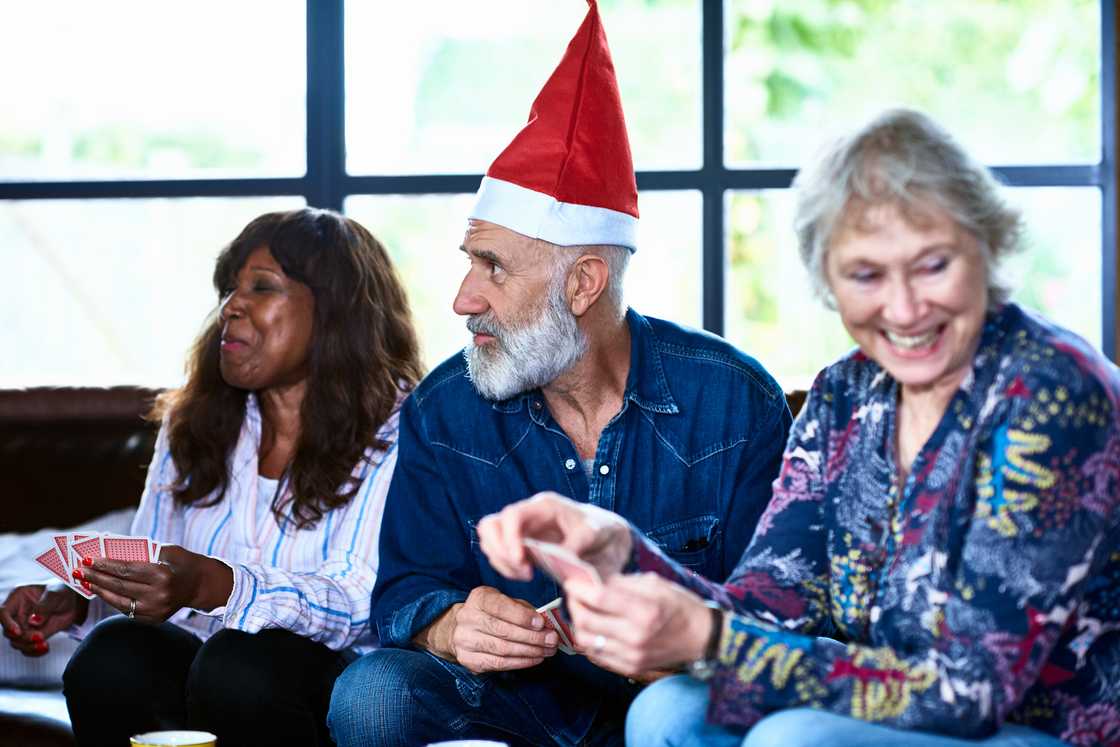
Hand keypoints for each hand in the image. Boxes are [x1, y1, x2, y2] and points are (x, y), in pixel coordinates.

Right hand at [1, 584, 87, 656]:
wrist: (75, 601)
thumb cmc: (63, 591)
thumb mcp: (56, 594)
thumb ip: (44, 607)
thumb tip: (33, 622)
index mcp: (18, 597)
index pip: (3, 612)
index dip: (7, 624)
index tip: (18, 632)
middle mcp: (17, 613)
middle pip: (9, 631)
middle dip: (23, 638)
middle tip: (40, 637)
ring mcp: (23, 626)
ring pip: (16, 642)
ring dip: (29, 647)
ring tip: (44, 644)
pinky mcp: (31, 636)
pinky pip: (27, 648)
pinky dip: (35, 651)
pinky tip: (45, 648)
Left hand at [76, 545, 232, 623]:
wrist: (200, 585)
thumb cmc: (182, 563)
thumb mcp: (166, 551)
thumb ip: (142, 553)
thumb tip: (110, 552)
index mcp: (163, 576)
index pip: (126, 570)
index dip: (105, 564)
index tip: (89, 559)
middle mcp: (159, 596)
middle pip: (119, 585)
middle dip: (97, 576)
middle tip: (80, 569)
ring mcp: (155, 610)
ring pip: (119, 600)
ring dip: (100, 590)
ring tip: (86, 581)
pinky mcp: (153, 619)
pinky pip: (126, 609)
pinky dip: (112, 599)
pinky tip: (102, 590)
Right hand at [416, 586, 559, 673]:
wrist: (461, 628)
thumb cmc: (492, 613)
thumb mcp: (505, 602)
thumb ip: (523, 609)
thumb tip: (546, 622)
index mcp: (478, 598)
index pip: (500, 607)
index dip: (522, 616)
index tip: (541, 623)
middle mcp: (467, 618)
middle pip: (503, 631)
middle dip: (532, 637)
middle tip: (552, 640)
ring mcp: (465, 640)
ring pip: (502, 649)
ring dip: (529, 651)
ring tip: (547, 650)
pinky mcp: (468, 659)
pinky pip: (498, 663)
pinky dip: (520, 662)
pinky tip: (535, 658)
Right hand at [478, 491, 632, 581]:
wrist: (606, 537)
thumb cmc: (600, 530)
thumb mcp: (595, 534)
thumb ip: (578, 543)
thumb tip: (559, 560)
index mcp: (545, 506)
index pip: (512, 515)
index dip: (509, 539)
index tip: (522, 562)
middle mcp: (528, 514)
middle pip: (491, 525)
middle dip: (499, 552)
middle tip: (523, 572)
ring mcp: (521, 528)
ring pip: (490, 538)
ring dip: (500, 560)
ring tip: (525, 575)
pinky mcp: (519, 543)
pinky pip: (498, 552)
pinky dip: (505, 566)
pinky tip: (524, 575)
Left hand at [564, 573, 713, 677]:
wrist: (702, 638)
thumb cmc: (680, 606)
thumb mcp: (655, 584)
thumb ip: (622, 583)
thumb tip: (593, 581)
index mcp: (645, 610)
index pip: (599, 599)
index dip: (579, 588)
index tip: (572, 580)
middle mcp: (636, 636)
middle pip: (586, 621)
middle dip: (574, 604)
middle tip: (574, 594)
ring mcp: (632, 656)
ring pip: (586, 641)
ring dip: (578, 623)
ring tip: (582, 610)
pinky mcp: (631, 667)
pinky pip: (597, 655)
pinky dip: (590, 640)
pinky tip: (594, 628)